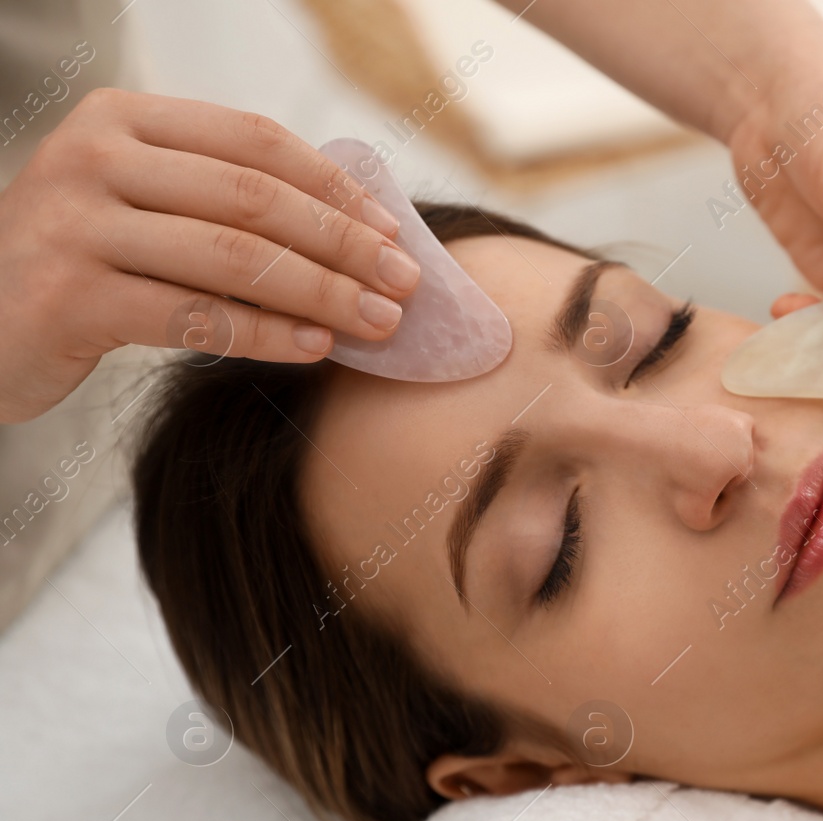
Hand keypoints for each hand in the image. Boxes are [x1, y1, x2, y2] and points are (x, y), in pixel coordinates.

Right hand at [0, 89, 421, 422]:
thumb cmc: (85, 267)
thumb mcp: (144, 209)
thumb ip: (225, 201)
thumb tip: (361, 227)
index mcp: (121, 120)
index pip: (256, 141)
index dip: (336, 187)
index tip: (395, 231)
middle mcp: (92, 157)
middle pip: (255, 199)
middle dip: (344, 244)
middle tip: (405, 284)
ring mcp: (73, 224)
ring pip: (232, 259)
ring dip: (322, 293)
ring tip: (379, 323)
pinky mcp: (67, 296)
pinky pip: (194, 318)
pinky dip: (266, 335)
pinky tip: (315, 349)